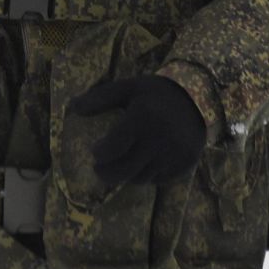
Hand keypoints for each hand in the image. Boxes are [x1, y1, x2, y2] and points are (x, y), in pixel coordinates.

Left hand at [67, 75, 206, 186]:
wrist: (197, 100)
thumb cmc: (156, 93)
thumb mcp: (128, 88)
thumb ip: (100, 98)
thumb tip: (72, 107)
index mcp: (142, 118)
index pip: (114, 147)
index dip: (101, 153)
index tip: (95, 152)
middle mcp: (159, 139)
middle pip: (125, 169)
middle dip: (107, 173)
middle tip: (99, 169)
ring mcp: (173, 155)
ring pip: (141, 178)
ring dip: (127, 174)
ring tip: (122, 165)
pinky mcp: (184, 165)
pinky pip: (158, 180)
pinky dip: (147, 176)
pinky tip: (142, 164)